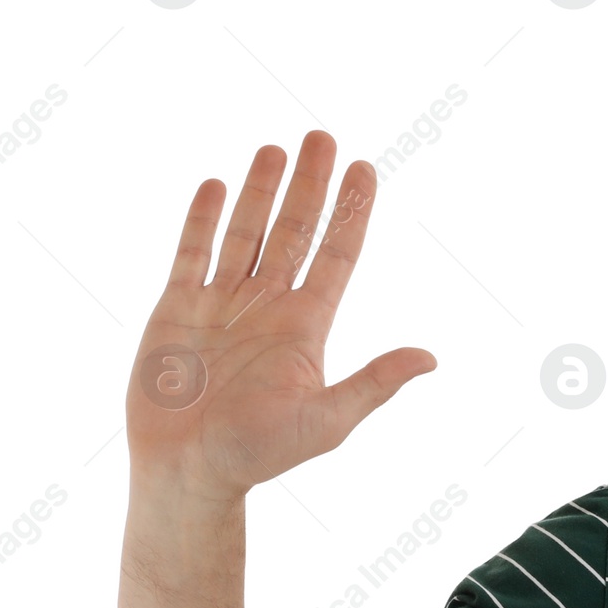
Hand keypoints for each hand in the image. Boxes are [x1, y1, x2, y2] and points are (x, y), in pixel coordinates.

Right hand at [126, 129, 435, 501]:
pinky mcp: (177, 308)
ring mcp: (223, 303)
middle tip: (323, 137)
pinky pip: (193, 253)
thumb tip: (430, 358)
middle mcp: (269, 306)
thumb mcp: (327, 420)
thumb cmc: (259, 454)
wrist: (188, 471)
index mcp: (307, 326)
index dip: (351, 212)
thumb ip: (374, 383)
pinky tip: (219, 185)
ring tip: (277, 148)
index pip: (337, 254)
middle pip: (295, 231)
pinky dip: (204, 219)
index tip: (365, 169)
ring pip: (247, 232)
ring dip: (262, 191)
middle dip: (310, 185)